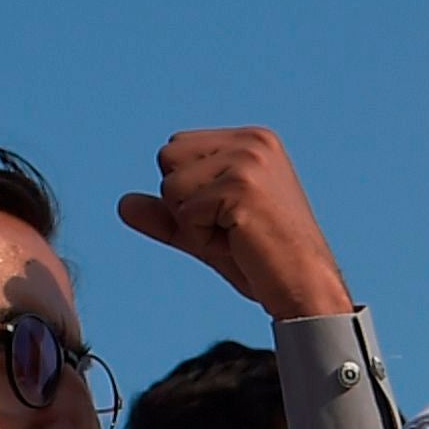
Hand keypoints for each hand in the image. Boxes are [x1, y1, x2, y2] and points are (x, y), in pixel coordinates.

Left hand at [113, 127, 352, 322]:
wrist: (305, 288)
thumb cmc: (262, 262)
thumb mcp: (206, 232)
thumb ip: (167, 214)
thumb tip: (123, 204)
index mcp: (250, 140)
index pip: (176, 150)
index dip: (187, 195)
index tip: (228, 218)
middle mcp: (251, 141)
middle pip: (167, 158)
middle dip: (184, 204)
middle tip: (229, 229)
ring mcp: (247, 160)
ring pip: (171, 186)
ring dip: (193, 223)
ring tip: (235, 236)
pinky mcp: (240, 186)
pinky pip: (185, 212)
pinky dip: (202, 238)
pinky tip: (239, 244)